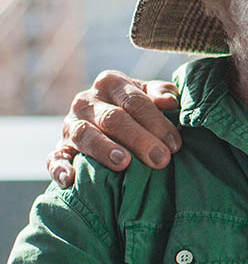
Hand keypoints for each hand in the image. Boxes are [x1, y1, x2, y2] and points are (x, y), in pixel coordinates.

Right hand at [47, 71, 181, 187]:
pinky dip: (60, 169)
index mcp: (110, 83)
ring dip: (104, 149)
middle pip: (113, 118)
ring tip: (123, 163)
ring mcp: (70, 125)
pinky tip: (70, 180)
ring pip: (85, 135)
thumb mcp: (149, 96)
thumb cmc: (136, 109)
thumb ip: (161, 94)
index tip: (174, 144)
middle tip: (160, 159)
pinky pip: (55, 159)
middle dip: (139, 139)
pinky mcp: (59, 148)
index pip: (134, 101)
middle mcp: (86, 101)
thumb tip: (170, 101)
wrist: (104, 124)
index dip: (156, 122)